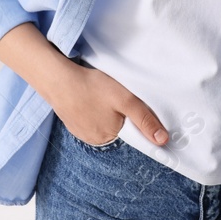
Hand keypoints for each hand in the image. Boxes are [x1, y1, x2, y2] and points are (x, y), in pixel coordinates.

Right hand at [48, 63, 168, 147]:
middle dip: (119, 114)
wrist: (57, 79)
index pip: (132, 135)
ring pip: (103, 123)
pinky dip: (91, 110)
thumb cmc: (91, 87)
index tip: (129, 107)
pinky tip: (88, 98)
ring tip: (99, 96)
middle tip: (114, 97)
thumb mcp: (125, 100)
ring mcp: (81, 132)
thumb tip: (162, 140)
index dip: (135, 120)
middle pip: (118, 128)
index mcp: (110, 137)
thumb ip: (145, 120)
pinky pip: (89, 119)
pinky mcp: (72, 123)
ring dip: (105, 112)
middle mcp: (95, 140)